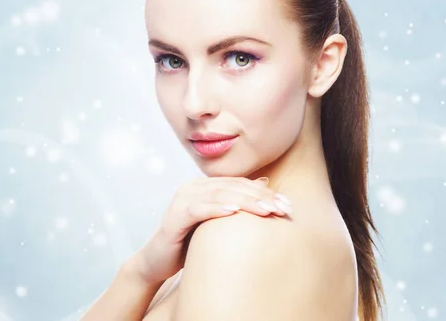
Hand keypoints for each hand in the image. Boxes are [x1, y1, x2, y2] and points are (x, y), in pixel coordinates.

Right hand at [135, 176, 293, 284]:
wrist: (158, 261)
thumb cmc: (191, 241)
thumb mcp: (218, 222)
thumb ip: (236, 203)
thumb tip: (264, 184)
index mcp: (205, 186)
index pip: (240, 184)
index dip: (265, 192)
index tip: (287, 205)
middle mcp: (193, 187)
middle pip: (232, 187)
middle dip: (260, 197)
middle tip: (281, 208)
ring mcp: (182, 199)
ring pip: (218, 194)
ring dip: (244, 201)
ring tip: (265, 210)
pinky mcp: (174, 216)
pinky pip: (197, 209)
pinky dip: (216, 209)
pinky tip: (233, 212)